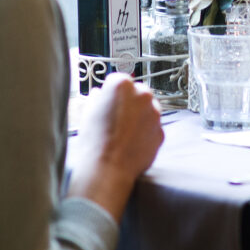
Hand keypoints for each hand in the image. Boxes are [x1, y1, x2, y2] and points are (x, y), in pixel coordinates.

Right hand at [68, 73, 163, 218]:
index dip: (110, 93)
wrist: (107, 168)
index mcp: (122, 85)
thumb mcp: (87, 112)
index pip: (118, 80)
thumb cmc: (94, 140)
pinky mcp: (161, 132)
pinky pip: (152, 127)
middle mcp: (142, 95)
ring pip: (147, 110)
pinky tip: (131, 143)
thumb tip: (98, 94)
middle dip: (128, 103)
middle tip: (115, 118)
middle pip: (137, 92)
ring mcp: (155, 113)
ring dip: (138, 117)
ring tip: (122, 133)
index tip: (106, 102)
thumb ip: (96, 98)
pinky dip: (145, 132)